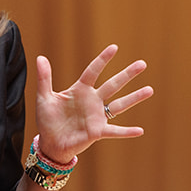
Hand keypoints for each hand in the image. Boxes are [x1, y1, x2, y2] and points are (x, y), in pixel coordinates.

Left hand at [34, 44, 151, 163]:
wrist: (50, 143)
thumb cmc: (48, 120)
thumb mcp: (44, 97)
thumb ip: (44, 78)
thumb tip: (40, 57)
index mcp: (80, 90)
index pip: (93, 71)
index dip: (103, 60)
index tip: (114, 48)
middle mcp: (93, 101)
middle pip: (113, 84)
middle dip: (127, 74)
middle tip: (142, 63)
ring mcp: (97, 116)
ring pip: (120, 104)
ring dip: (135, 97)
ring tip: (150, 89)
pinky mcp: (97, 131)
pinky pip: (115, 131)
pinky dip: (127, 131)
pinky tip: (140, 130)